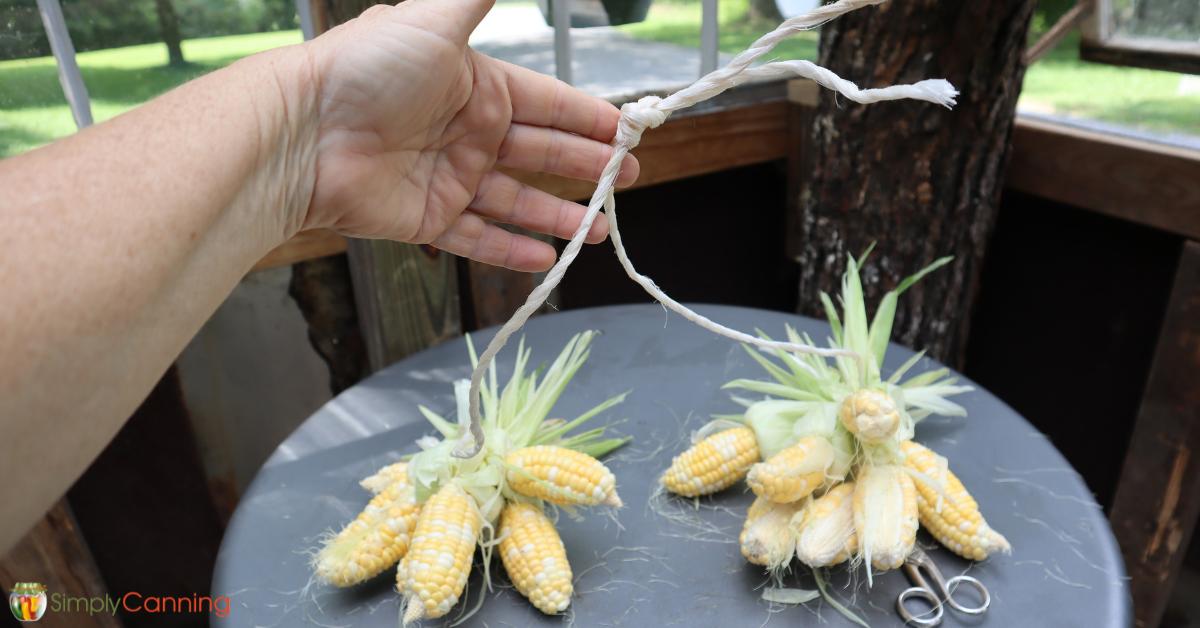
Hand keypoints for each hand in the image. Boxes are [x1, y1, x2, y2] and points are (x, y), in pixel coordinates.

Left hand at [298, 0, 638, 271]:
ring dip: (559, 216)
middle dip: (586, 167)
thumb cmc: (363, 70)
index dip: (587, 118)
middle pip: (540, 153)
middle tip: (626, 180)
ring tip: (600, 229)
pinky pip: (478, 239)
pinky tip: (547, 258)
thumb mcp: (433, 18)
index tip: (626, 132)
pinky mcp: (426, 220)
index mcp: (475, 87)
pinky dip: (512, 251)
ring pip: (516, 202)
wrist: (302, 133)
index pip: (547, 104)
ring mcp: (447, 179)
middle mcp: (465, 133)